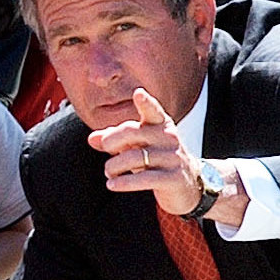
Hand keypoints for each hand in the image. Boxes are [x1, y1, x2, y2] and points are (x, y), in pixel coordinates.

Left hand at [89, 88, 207, 215]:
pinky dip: (123, 183)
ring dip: (113, 166)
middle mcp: (169, 138)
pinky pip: (144, 179)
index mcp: (161, 125)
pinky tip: (112, 185)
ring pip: (135, 157)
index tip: (138, 93)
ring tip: (108, 172)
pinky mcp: (173, 178)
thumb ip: (115, 140)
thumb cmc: (156, 161)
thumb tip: (91, 139)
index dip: (146, 102)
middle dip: (112, 141)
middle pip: (132, 132)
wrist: (188, 185)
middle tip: (106, 149)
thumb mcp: (137, 147)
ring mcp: (173, 158)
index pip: (153, 111)